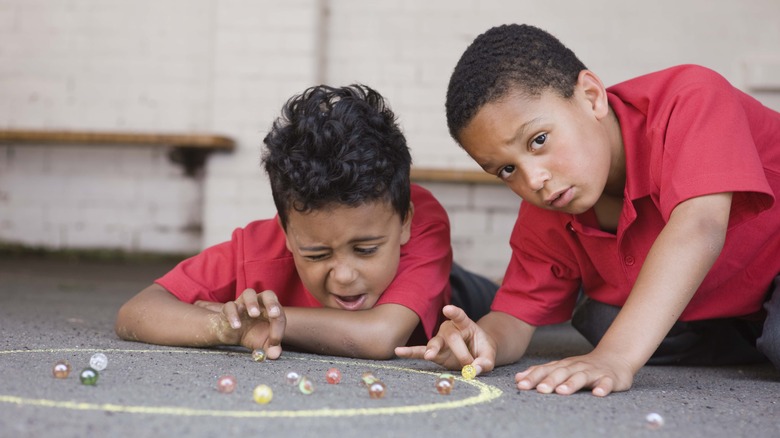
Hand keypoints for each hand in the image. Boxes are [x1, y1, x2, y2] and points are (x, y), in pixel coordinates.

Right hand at [195, 288, 285, 358]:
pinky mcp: (228, 308)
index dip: (279, 327)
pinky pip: (230, 306)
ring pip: (249, 293)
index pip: (279, 313)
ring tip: (254, 314)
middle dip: (272, 303)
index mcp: (271, 309)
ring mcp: (243, 303)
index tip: (274, 342)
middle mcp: (259, 302)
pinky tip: (237, 326)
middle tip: (274, 314)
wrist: (232, 335)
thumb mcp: (263, 344)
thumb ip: (271, 349)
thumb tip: (275, 354)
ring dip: (252, 303)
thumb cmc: (253, 335)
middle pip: (268, 294)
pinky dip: (233, 315)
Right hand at [395, 305, 496, 374]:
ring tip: (431, 355)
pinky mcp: (434, 352)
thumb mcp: (489, 355)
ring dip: (434, 350)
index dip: (454, 313)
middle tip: (470, 365)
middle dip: (461, 352)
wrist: (476, 354)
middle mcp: (450, 328)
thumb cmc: (482, 350)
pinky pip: (420, 351)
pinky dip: (410, 352)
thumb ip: (484, 362)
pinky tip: (398, 351)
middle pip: (451, 336)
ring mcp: (440, 339)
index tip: (447, 309)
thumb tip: (474, 370)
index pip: (459, 316)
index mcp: (465, 324)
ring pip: (436, 343)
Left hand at [515, 348, 634, 396]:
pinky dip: (602, 388)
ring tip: (562, 391)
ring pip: (581, 377)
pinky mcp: (609, 378)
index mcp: (564, 365)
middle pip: (561, 373)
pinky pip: (606, 383)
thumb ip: (541, 373)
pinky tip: (598, 394)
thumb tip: (518, 379)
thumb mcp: (562, 368)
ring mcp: (593, 372)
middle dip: (550, 381)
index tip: (520, 384)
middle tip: (540, 390)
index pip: (546, 370)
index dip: (533, 377)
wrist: (614, 358)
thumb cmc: (582, 367)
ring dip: (571, 384)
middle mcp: (576, 367)